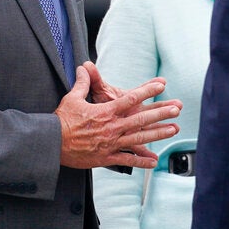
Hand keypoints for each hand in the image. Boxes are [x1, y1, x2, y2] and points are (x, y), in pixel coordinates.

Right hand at [55, 67, 181, 168]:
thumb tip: (85, 67)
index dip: (147, 91)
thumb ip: (84, 83)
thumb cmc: (61, 120)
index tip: (161, 85)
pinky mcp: (106, 157)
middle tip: (176, 109)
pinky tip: (154, 160)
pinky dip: (141, 160)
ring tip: (173, 129)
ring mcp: (111, 143)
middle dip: (161, 113)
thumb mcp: (72, 98)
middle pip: (141, 119)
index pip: (131, 98)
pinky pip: (128, 159)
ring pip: (139, 138)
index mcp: (106, 112)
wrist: (52, 144)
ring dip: (158, 134)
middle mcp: (112, 127)